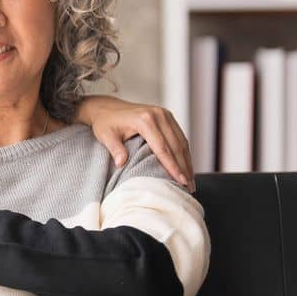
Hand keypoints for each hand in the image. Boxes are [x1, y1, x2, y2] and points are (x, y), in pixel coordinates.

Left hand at [77, 95, 194, 190]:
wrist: (106, 107)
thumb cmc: (105, 124)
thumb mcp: (106, 136)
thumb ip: (115, 149)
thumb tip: (121, 163)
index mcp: (145, 120)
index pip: (163, 148)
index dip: (173, 166)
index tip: (181, 182)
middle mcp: (158, 115)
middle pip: (176, 146)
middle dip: (184, 168)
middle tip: (190, 187)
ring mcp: (165, 114)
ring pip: (181, 142)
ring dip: (187, 162)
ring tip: (191, 182)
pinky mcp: (167, 116)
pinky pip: (180, 137)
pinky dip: (184, 153)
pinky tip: (187, 166)